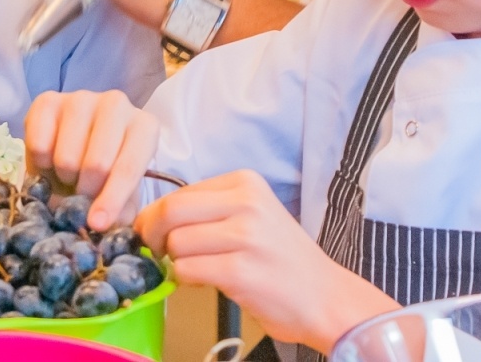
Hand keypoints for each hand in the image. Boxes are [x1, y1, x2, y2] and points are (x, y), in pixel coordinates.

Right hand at [24, 90, 158, 231]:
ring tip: (69, 176)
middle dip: (86, 191)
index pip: (129, 166)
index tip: (97, 224)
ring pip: (66, 156)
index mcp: (144, 126)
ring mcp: (81, 98)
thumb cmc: (106, 172)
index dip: (112, 200)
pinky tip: (50, 162)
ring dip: (64, 177)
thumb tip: (101, 227)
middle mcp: (116, 104)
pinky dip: (40, 164)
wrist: (76, 147)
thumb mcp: (121, 193)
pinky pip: (38, 144)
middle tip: (81, 197)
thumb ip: (119, 212)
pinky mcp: (47, 99)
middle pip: (97, 163)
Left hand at [135, 170, 398, 352]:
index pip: (179, 192)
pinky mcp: (240, 270)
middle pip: (170, 211)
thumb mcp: (252, 216)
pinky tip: (204, 282)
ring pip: (175, 242)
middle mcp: (246, 202)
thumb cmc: (283, 261)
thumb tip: (155, 219)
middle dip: (152, 234)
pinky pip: (186, 270)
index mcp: (245, 182)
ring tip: (194, 269)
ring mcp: (245, 236)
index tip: (154, 233)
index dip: (156, 215)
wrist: (327, 299)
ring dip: (174, 261)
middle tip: (156, 251)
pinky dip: (185, 279)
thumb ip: (209, 210)